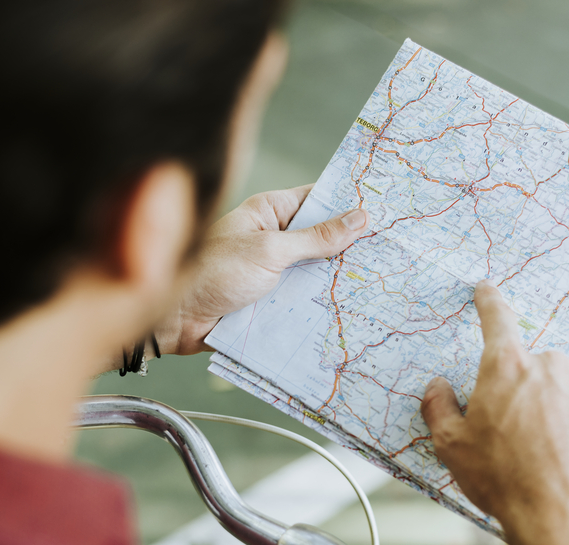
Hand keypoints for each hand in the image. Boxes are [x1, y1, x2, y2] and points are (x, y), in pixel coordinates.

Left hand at [157, 184, 366, 354]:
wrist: (173, 320)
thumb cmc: (211, 273)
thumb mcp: (269, 251)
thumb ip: (315, 238)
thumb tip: (359, 218)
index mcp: (268, 212)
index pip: (317, 199)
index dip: (348, 202)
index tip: (386, 205)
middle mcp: (271, 238)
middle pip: (320, 239)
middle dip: (350, 246)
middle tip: (394, 250)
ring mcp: (271, 271)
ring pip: (314, 272)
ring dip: (337, 280)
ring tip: (383, 281)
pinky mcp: (269, 301)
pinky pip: (301, 301)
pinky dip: (320, 305)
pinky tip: (352, 310)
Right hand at [421, 280, 568, 544]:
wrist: (561, 516)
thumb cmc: (501, 479)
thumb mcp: (450, 446)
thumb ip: (438, 406)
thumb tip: (438, 386)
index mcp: (506, 366)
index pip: (496, 318)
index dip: (488, 302)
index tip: (486, 290)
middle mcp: (550, 366)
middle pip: (528, 365)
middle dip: (518, 389)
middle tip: (508, 429)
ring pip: (559, 387)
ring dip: (549, 406)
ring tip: (539, 450)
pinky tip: (564, 455)